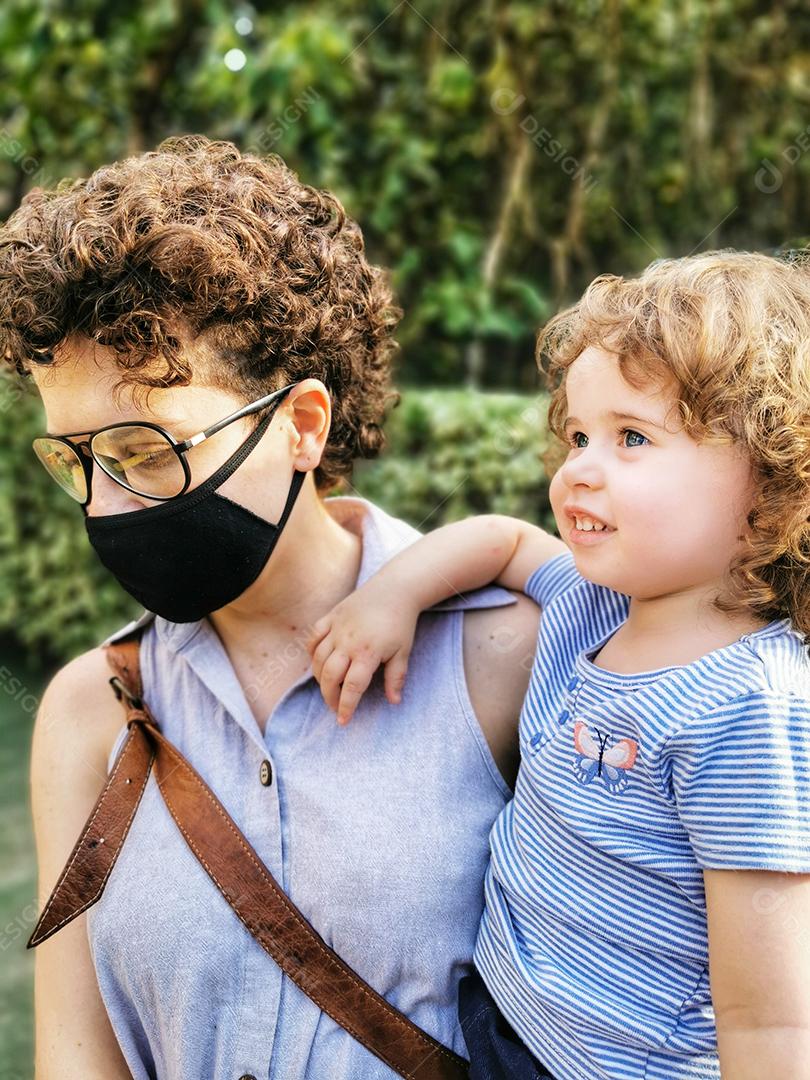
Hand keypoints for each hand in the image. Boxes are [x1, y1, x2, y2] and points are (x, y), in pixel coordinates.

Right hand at [307, 584, 417, 724]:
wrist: (395, 589)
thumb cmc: (401, 622)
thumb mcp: (404, 652)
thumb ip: (396, 677)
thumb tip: (394, 702)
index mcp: (367, 653)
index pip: (351, 686)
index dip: (346, 706)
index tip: (343, 721)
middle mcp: (347, 642)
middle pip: (329, 676)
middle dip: (329, 696)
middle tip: (335, 707)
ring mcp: (336, 628)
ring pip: (318, 659)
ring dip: (319, 677)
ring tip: (328, 687)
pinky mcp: (331, 616)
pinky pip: (313, 637)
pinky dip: (312, 652)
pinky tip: (318, 661)